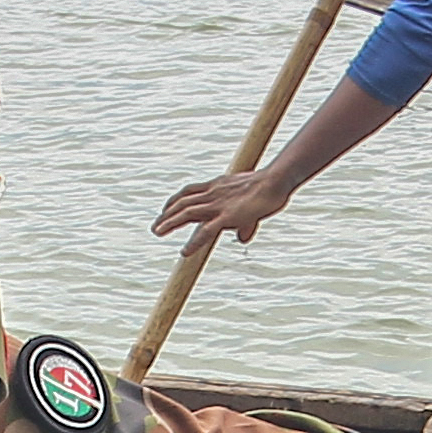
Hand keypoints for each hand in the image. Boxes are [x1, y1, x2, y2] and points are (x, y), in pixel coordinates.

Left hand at [157, 168, 299, 244]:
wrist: (276, 180)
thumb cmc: (270, 188)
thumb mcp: (252, 207)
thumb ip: (245, 224)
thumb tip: (242, 238)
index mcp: (217, 186)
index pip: (190, 191)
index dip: (176, 201)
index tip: (166, 210)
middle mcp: (213, 193)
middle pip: (183, 201)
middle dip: (167, 214)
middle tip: (155, 227)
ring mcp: (219, 204)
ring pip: (187, 212)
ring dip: (170, 223)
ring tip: (157, 232)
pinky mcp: (227, 216)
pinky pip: (206, 231)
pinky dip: (194, 242)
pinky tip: (185, 252)